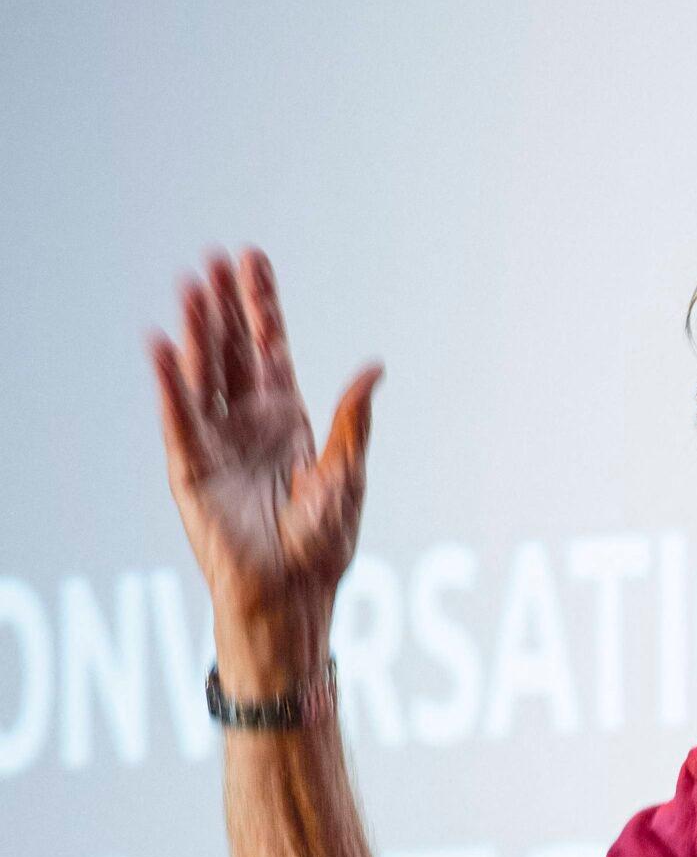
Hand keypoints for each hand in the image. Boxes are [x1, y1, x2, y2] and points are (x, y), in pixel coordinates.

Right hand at [145, 244, 382, 637]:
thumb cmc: (321, 547)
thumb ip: (354, 424)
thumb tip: (374, 369)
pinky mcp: (191, 472)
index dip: (261, 306)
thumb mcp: (346, 479)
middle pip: (231, 351)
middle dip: (224, 306)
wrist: (291, 596)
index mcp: (286, 419)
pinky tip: (162, 347)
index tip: (252, 261)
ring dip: (197, 332)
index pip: (269, 350)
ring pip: (203, 375)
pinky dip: (170, 385)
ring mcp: (216, 444)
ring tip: (192, 286)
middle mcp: (247, 423)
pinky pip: (180, 420)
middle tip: (216, 259)